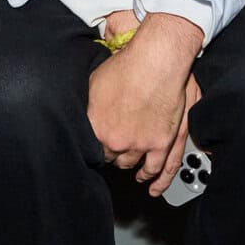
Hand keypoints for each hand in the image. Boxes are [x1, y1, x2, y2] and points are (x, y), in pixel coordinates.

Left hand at [86, 11, 204, 198]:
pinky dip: (156, 179)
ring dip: (131, 166)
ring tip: (132, 169)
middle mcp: (116, 141)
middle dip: (112, 153)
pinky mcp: (162, 143)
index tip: (96, 147)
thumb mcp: (93, 83)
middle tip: (115, 151)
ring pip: (133, 164)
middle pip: (111, 157)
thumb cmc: (126, 66)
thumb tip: (82, 114)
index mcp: (97, 127)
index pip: (91, 147)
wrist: (156, 60)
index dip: (95, 146)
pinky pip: (159, 169)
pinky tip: (151, 184)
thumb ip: (89, 106)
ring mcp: (140, 144)